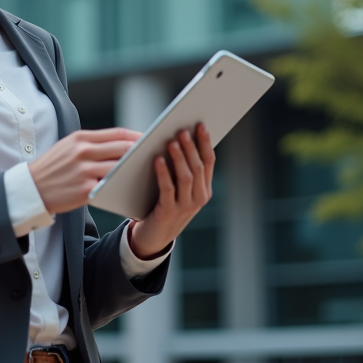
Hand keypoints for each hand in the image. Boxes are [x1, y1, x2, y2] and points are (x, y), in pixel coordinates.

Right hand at [29, 128, 141, 214]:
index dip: (137, 136)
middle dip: (141, 152)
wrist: (31, 188)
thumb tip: (120, 143)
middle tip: (155, 155)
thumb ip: (91, 143)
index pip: (117, 133)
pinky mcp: (85, 190)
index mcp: (80, 138)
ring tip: (146, 172)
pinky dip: (122, 186)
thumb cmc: (53, 167)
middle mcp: (83, 151)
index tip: (150, 139)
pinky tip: (131, 188)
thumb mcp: (68, 146)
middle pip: (122, 148)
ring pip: (120, 167)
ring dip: (135, 170)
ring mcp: (84, 171)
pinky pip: (110, 186)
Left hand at [128, 122, 214, 259]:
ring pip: (186, 177)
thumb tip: (177, 137)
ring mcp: (186, 207)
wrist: (154, 237)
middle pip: (198, 167)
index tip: (200, 125)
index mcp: (204, 189)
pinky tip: (157, 160)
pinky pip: (168, 189)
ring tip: (171, 142)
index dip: (205, 143)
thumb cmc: (164, 205)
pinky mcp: (169, 212)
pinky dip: (163, 173)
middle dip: (191, 147)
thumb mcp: (179, 189)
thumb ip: (182, 168)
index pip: (209, 162)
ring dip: (179, 157)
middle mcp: (199, 198)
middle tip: (182, 130)